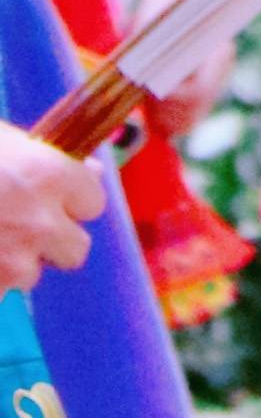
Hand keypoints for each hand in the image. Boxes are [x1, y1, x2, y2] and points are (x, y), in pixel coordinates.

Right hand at [0, 129, 101, 293]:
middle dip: (53, 242)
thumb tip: (94, 171)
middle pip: (76, 250)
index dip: (73, 200)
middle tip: (20, 228)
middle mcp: (41, 221)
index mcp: (50, 175)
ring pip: (30, 276)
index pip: (94, 202)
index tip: (52, 198)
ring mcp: (15, 260)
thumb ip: (50, 158)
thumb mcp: (5, 140)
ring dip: (11, 266)